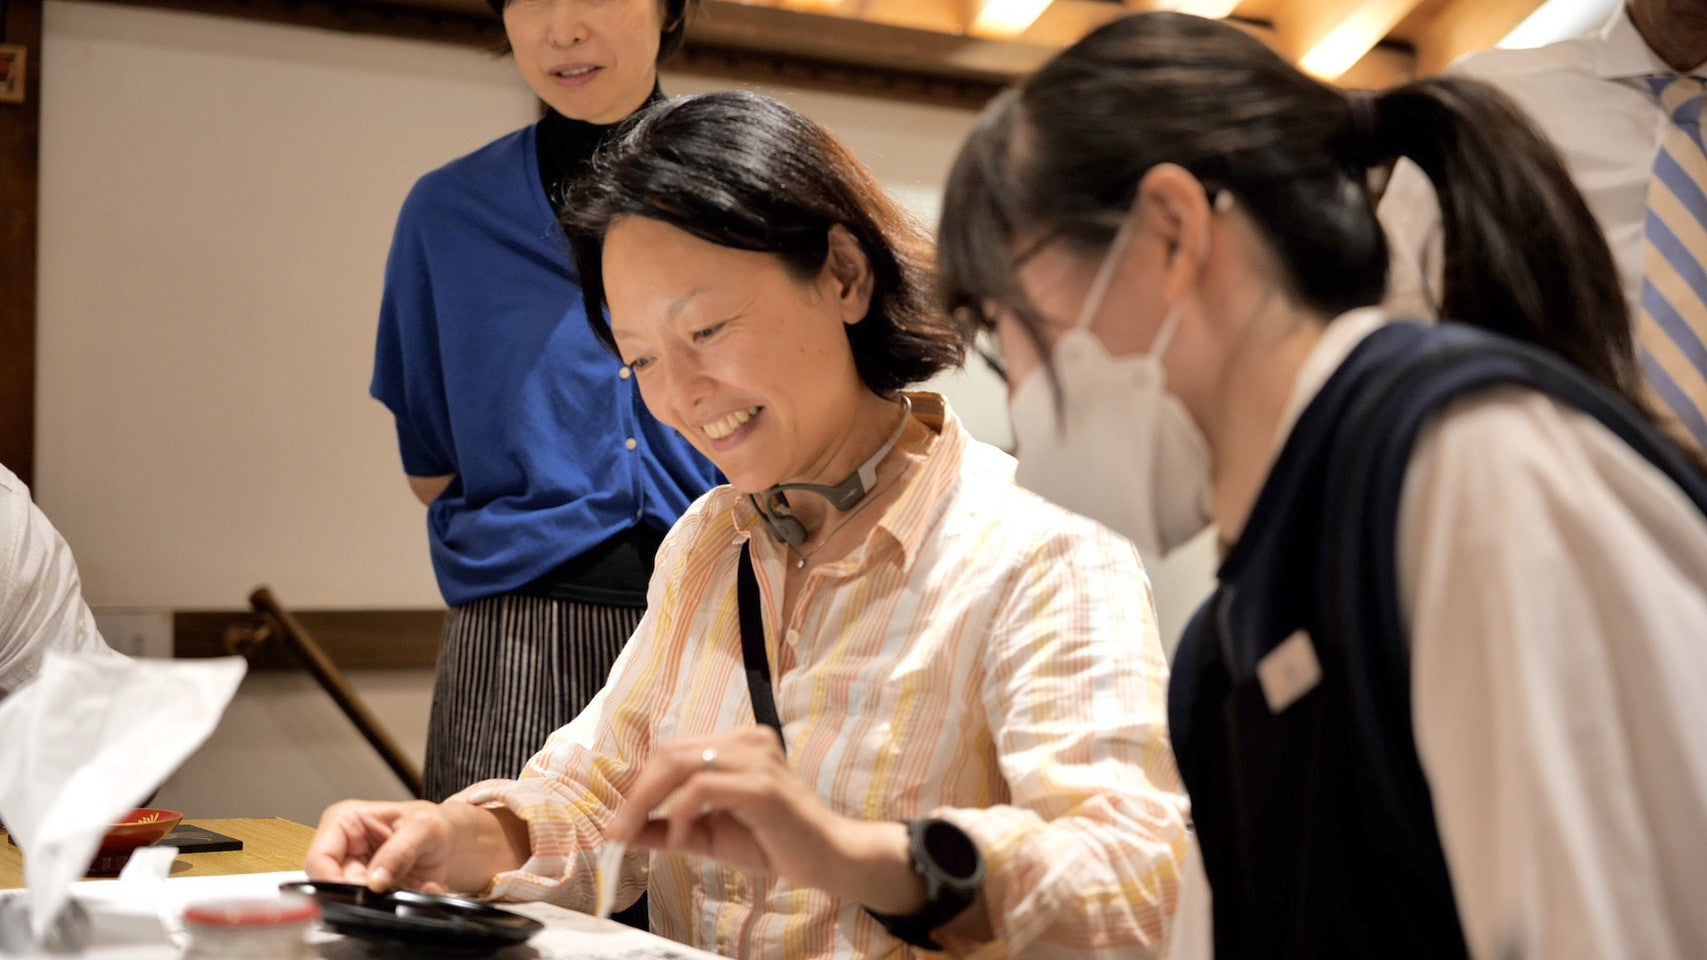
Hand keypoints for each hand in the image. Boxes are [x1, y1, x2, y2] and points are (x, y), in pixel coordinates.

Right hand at [304, 799, 456, 893]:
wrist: (447, 841)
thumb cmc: (431, 824)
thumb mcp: (424, 828)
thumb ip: (400, 851)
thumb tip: (376, 880)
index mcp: (343, 821)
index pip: (319, 860)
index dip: (334, 882)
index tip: (362, 893)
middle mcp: (341, 849)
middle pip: (330, 886)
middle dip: (362, 895)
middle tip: (391, 892)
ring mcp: (351, 872)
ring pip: (348, 901)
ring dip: (381, 903)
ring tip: (408, 886)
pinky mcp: (364, 891)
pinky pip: (369, 909)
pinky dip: (393, 908)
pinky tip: (415, 891)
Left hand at [606, 727, 926, 913]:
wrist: (827, 859)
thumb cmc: (774, 843)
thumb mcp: (710, 836)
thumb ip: (669, 829)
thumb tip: (623, 832)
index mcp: (737, 744)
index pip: (674, 752)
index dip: (640, 784)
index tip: (616, 821)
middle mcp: (747, 741)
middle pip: (672, 752)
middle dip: (636, 792)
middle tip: (616, 830)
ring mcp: (756, 759)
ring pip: (681, 763)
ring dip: (647, 801)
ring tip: (632, 834)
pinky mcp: (761, 785)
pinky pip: (703, 788)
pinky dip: (679, 812)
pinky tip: (678, 838)